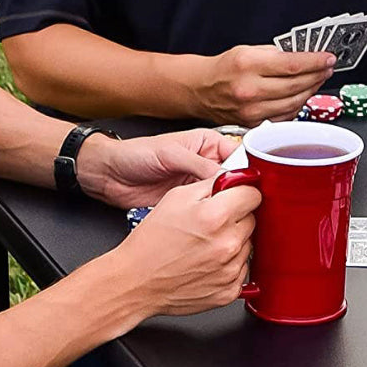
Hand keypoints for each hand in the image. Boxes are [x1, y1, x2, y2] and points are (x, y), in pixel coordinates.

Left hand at [79, 129, 236, 208]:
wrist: (108, 175)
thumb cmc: (134, 154)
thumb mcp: (170, 154)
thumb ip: (200, 166)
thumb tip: (227, 178)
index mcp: (208, 144)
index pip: (240, 155)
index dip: (250, 169)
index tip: (258, 184)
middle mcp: (207, 164)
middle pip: (236, 179)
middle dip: (241, 191)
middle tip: (250, 204)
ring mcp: (199, 185)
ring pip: (224, 197)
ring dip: (228, 206)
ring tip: (237, 216)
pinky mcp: (189, 204)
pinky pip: (208, 211)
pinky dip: (214, 217)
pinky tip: (219, 223)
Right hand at [118, 178, 260, 316]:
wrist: (136, 282)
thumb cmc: (151, 242)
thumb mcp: (176, 197)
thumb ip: (213, 184)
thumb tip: (238, 178)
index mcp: (216, 216)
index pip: (253, 195)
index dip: (242, 193)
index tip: (236, 196)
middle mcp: (227, 244)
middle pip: (252, 220)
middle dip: (235, 217)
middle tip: (210, 223)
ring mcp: (230, 270)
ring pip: (248, 245)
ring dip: (232, 241)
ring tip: (205, 244)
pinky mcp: (229, 291)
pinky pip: (242, 269)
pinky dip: (229, 264)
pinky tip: (207, 262)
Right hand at [197, 45, 334, 126]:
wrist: (200, 89)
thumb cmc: (224, 68)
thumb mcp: (249, 50)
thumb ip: (277, 54)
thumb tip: (305, 57)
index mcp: (248, 65)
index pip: (292, 65)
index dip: (315, 62)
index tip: (328, 58)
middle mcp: (249, 89)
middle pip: (296, 85)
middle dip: (317, 75)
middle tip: (327, 68)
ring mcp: (252, 110)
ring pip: (294, 103)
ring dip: (310, 90)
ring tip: (318, 79)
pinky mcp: (253, 124)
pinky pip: (284, 116)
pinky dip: (297, 105)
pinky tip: (302, 95)